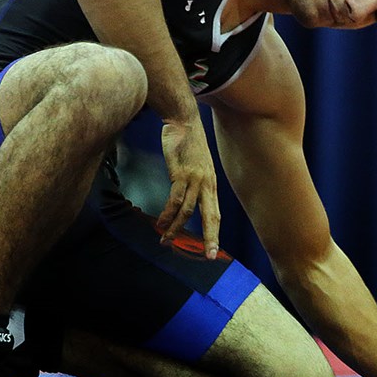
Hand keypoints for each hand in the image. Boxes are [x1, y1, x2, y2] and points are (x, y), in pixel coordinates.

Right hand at [158, 118, 219, 257]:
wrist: (184, 120)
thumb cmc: (188, 142)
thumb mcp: (197, 164)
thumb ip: (195, 182)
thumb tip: (187, 197)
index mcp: (211, 184)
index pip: (215, 213)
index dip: (215, 232)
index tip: (214, 250)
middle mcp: (207, 184)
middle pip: (211, 216)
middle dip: (211, 237)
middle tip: (209, 256)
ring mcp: (195, 179)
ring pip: (188, 211)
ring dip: (176, 228)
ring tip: (166, 241)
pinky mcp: (181, 173)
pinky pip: (175, 198)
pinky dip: (168, 213)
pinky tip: (161, 223)